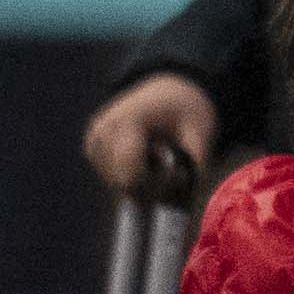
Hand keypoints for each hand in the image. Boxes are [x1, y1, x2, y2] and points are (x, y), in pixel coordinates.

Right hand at [84, 73, 217, 195]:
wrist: (168, 89)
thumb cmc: (187, 109)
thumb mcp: (201, 133)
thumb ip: (195, 166)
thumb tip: (186, 205)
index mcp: (127, 123)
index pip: (132, 176)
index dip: (160, 185)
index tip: (182, 175)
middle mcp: (102, 133)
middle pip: (124, 185)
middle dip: (154, 186)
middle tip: (175, 169)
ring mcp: (94, 141)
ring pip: (119, 186)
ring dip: (145, 182)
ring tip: (160, 156)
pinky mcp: (93, 148)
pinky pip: (114, 178)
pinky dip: (134, 175)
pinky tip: (146, 156)